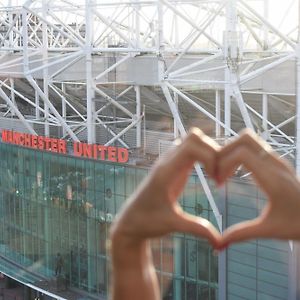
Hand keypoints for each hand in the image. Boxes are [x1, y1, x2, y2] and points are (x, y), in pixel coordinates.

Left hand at [109, 128, 221, 299]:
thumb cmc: (147, 223)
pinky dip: (204, 156)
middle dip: (213, 151)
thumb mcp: (173, 225)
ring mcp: (168, 162)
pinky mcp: (172, 166)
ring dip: (209, 152)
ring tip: (215, 175)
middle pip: (194, 137)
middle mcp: (166, 162)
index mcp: (165, 172)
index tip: (216, 179)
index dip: (210, 156)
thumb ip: (197, 229)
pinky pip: (190, 149)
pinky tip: (209, 174)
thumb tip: (221, 242)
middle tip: (219, 175)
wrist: (130, 221)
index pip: (191, 146)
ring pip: (192, 140)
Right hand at [217, 129, 299, 246]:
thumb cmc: (299, 225)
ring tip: (224, 171)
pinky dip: (240, 153)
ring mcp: (278, 160)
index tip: (218, 182)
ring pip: (249, 139)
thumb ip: (241, 234)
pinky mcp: (277, 161)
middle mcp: (276, 164)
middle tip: (217, 172)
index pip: (241, 154)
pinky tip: (235, 172)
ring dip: (232, 150)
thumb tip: (218, 245)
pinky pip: (254, 147)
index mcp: (273, 179)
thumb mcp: (269, 230)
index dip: (223, 163)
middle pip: (244, 139)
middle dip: (224, 151)